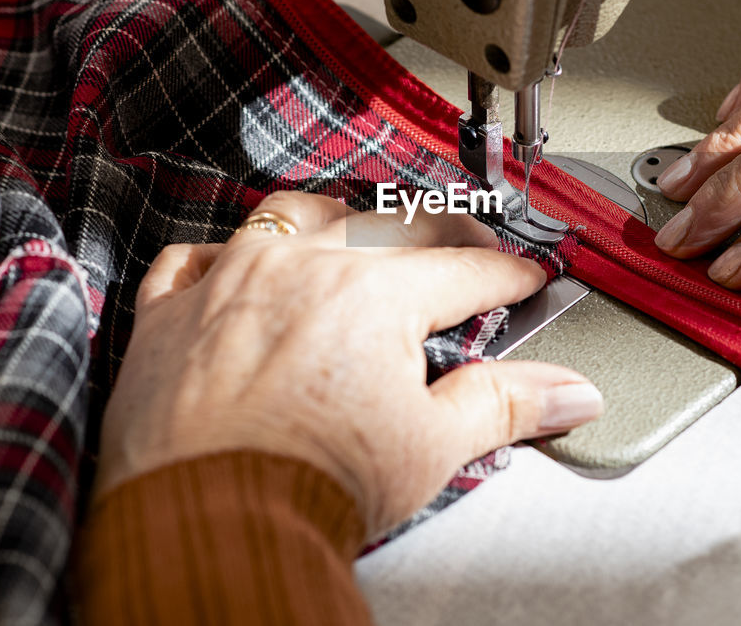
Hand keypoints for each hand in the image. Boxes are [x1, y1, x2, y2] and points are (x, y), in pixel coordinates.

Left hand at [94, 191, 602, 533]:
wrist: (208, 524)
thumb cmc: (311, 484)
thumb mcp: (432, 446)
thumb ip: (505, 404)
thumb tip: (570, 394)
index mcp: (376, 293)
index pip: (465, 270)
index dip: (509, 274)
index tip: (528, 279)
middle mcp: (303, 267)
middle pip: (390, 224)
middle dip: (443, 233)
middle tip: (469, 249)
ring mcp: (230, 281)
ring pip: (291, 215)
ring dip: (334, 217)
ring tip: (357, 230)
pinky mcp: (170, 314)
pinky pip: (192, 258)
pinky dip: (220, 256)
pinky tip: (233, 265)